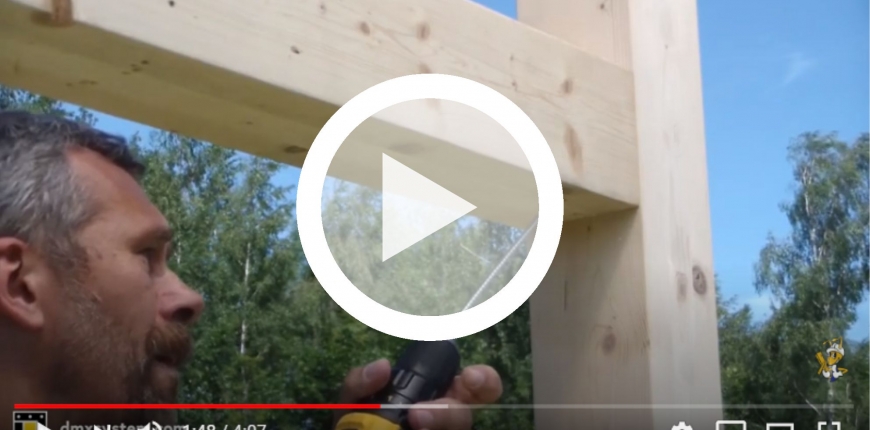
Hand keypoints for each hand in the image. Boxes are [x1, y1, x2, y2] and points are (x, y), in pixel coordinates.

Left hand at [335, 358, 502, 429]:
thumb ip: (360, 382)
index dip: (483, 379)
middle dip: (450, 412)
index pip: (476, 385)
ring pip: (458, 429)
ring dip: (436, 426)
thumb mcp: (352, 402)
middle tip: (418, 415)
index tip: (469, 376)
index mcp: (436, 396)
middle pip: (467, 415)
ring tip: (409, 424)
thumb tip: (382, 367)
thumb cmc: (358, 427)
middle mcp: (446, 419)